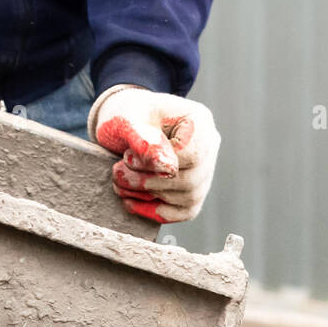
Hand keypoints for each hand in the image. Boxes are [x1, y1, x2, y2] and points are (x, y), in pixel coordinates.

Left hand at [90, 86, 219, 223]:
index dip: (158, 164)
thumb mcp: (126, 117)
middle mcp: (209, 146)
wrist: (125, 124)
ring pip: (188, 198)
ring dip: (149, 197)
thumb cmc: (127, 115)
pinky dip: (156, 212)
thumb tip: (166, 164)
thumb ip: (142, 137)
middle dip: (150, 183)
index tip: (127, 157)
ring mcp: (205, 171)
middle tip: (118, 174)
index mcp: (198, 121)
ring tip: (121, 184)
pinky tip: (131, 202)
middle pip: (190, 180)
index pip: (191, 156)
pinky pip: (185, 211)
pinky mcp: (195, 191)